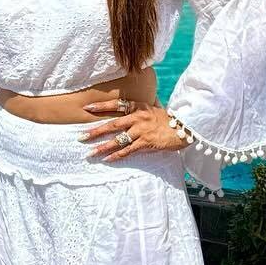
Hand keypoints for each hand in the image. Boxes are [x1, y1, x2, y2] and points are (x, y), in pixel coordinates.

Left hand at [78, 98, 192, 161]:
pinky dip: (116, 155)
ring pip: (117, 140)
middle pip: (112, 125)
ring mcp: (141, 130)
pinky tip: (107, 159)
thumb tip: (136, 106)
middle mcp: (138, 117)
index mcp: (139, 107)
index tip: (87, 108)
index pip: (116, 105)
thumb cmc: (168, 120)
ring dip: (102, 147)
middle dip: (95, 131)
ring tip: (90, 153)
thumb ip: (143, 108)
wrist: (184, 128)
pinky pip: (128, 150)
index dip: (101, 106)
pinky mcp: (146, 142)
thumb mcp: (154, 109)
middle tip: (81, 137)